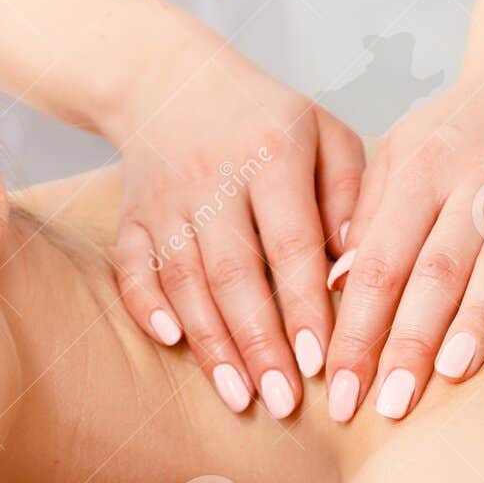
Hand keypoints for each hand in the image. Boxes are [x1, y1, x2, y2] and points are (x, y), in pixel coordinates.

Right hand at [111, 54, 364, 417]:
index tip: (320, 362)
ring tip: (239, 395)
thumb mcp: (324, 134)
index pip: (292, 244)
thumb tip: (352, 269)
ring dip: (210, 343)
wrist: (168, 83)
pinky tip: (170, 342)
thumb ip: (350, 195)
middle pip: (235, 274)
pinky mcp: (131, 218)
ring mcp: (165, 202)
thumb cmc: (263, 120)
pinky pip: (132, 268)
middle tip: (282, 400)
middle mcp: (213, 180)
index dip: (303, 306)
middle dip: (258, 343)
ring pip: (184, 281)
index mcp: (271, 155)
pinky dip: (145, 306)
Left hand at [325, 73, 483, 420]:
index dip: (356, 327)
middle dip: (406, 345)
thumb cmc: (449, 137)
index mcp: (422, 173)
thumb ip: (365, 221)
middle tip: (383, 405)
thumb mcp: (394, 160)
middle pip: (435, 275)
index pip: (379, 263)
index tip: (336, 381)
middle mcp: (478, 184)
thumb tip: (334, 288)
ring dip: (473, 328)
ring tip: (446, 379)